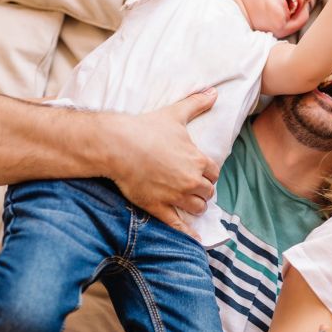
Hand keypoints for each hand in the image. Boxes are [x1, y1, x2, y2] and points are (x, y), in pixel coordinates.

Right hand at [107, 89, 218, 237]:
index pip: (214, 173)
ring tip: (188, 202)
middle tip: (192, 186)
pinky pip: (178, 226)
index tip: (200, 172)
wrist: (117, 145)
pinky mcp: (158, 207)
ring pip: (197, 208)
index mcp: (198, 160)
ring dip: (195, 205)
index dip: (208, 173)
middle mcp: (190, 180)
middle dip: (202, 189)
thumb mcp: (175, 114)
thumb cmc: (146, 128)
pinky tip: (196, 240)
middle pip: (208, 192)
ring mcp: (175, 196)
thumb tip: (214, 91)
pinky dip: (189, 234)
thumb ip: (197, 103)